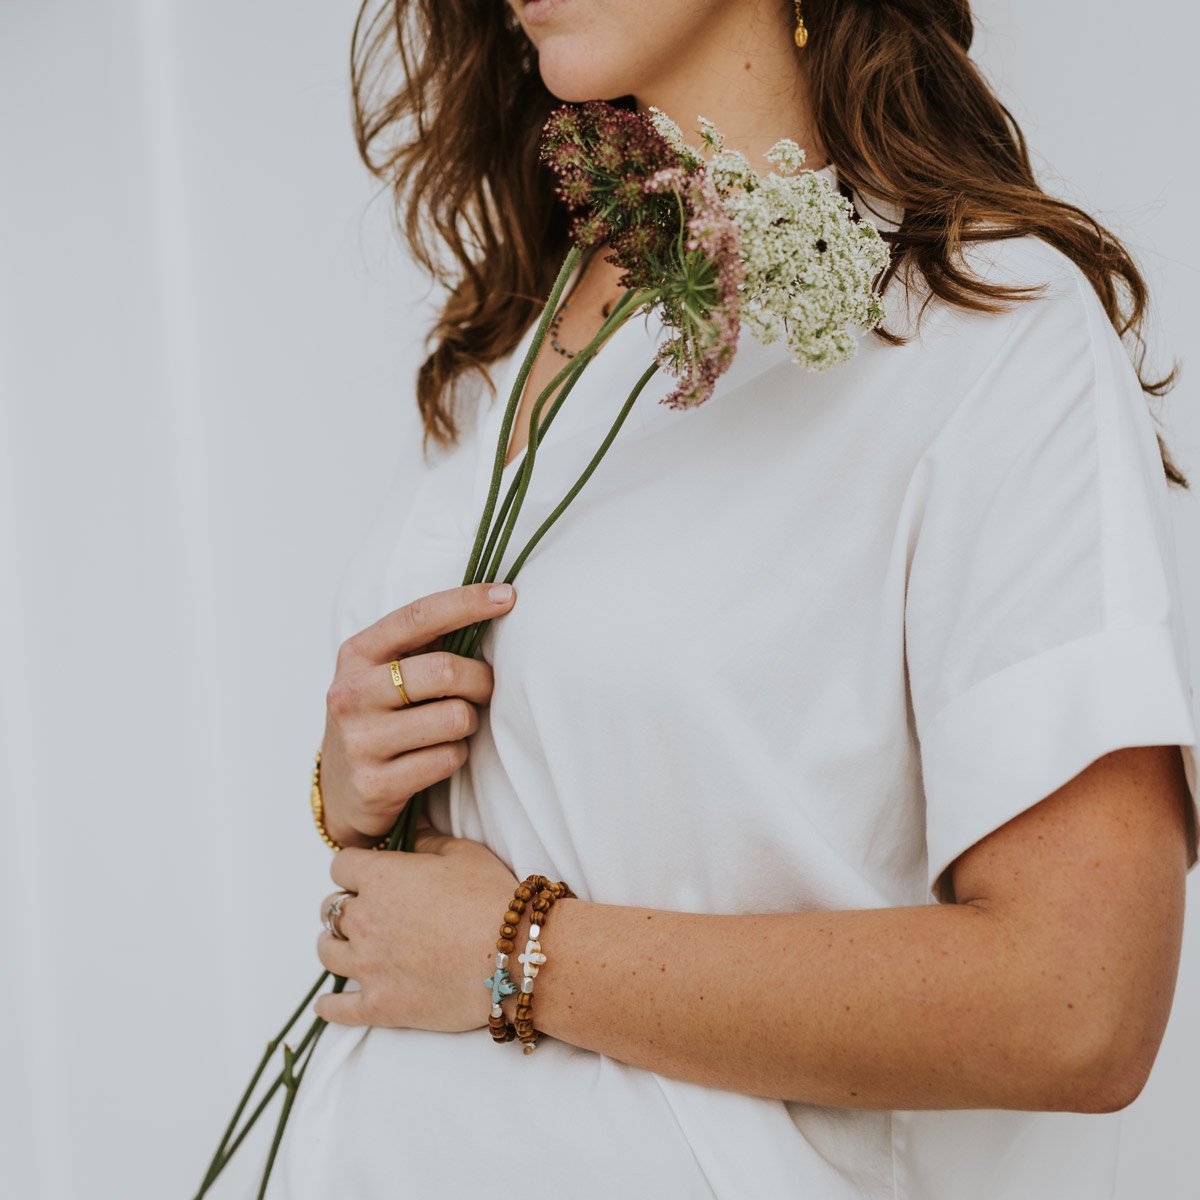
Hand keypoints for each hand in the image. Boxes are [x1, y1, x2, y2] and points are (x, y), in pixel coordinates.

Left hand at [314, 826, 521, 1030]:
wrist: (512, 956)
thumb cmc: (490, 897)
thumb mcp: (463, 852)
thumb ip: (427, 838)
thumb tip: (410, 826)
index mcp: (380, 877)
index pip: (341, 865)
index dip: (354, 867)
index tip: (367, 873)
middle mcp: (364, 919)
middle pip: (329, 909)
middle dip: (346, 905)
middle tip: (367, 910)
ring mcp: (367, 965)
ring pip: (326, 952)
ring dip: (335, 945)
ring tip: (349, 947)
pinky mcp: (379, 1005)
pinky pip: (336, 1009)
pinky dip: (330, 1005)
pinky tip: (331, 1003)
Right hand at [319, 582, 517, 847]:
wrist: (340, 793)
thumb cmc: (380, 719)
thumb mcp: (383, 674)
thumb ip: (424, 645)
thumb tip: (491, 605)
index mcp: (356, 654)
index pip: (418, 616)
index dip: (467, 603)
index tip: (508, 596)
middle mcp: (351, 694)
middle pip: (446, 671)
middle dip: (480, 680)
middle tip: (484, 690)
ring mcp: (360, 741)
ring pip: (455, 718)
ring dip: (469, 723)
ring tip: (453, 727)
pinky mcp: (375, 784)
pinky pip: (448, 758)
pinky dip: (456, 755)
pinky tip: (437, 757)